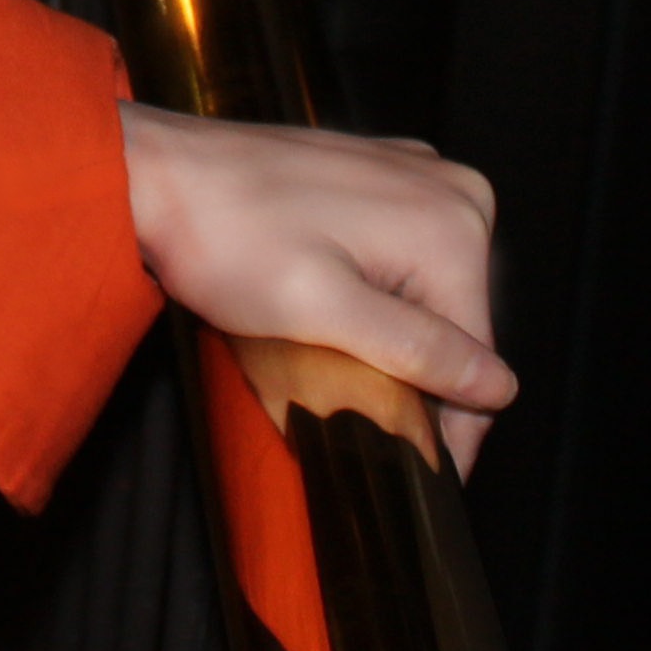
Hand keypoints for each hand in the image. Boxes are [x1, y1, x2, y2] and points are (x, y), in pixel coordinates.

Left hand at [120, 105, 513, 473]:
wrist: (154, 173)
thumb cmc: (222, 237)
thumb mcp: (324, 311)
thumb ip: (419, 350)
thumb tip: (497, 387)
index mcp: (450, 224)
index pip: (479, 357)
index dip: (450, 430)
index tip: (421, 477)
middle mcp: (449, 190)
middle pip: (458, 324)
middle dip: (417, 378)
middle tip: (356, 420)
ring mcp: (414, 176)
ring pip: (430, 296)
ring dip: (394, 342)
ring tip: (333, 368)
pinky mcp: (379, 177)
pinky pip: (403, 259)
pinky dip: (377, 299)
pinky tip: (329, 317)